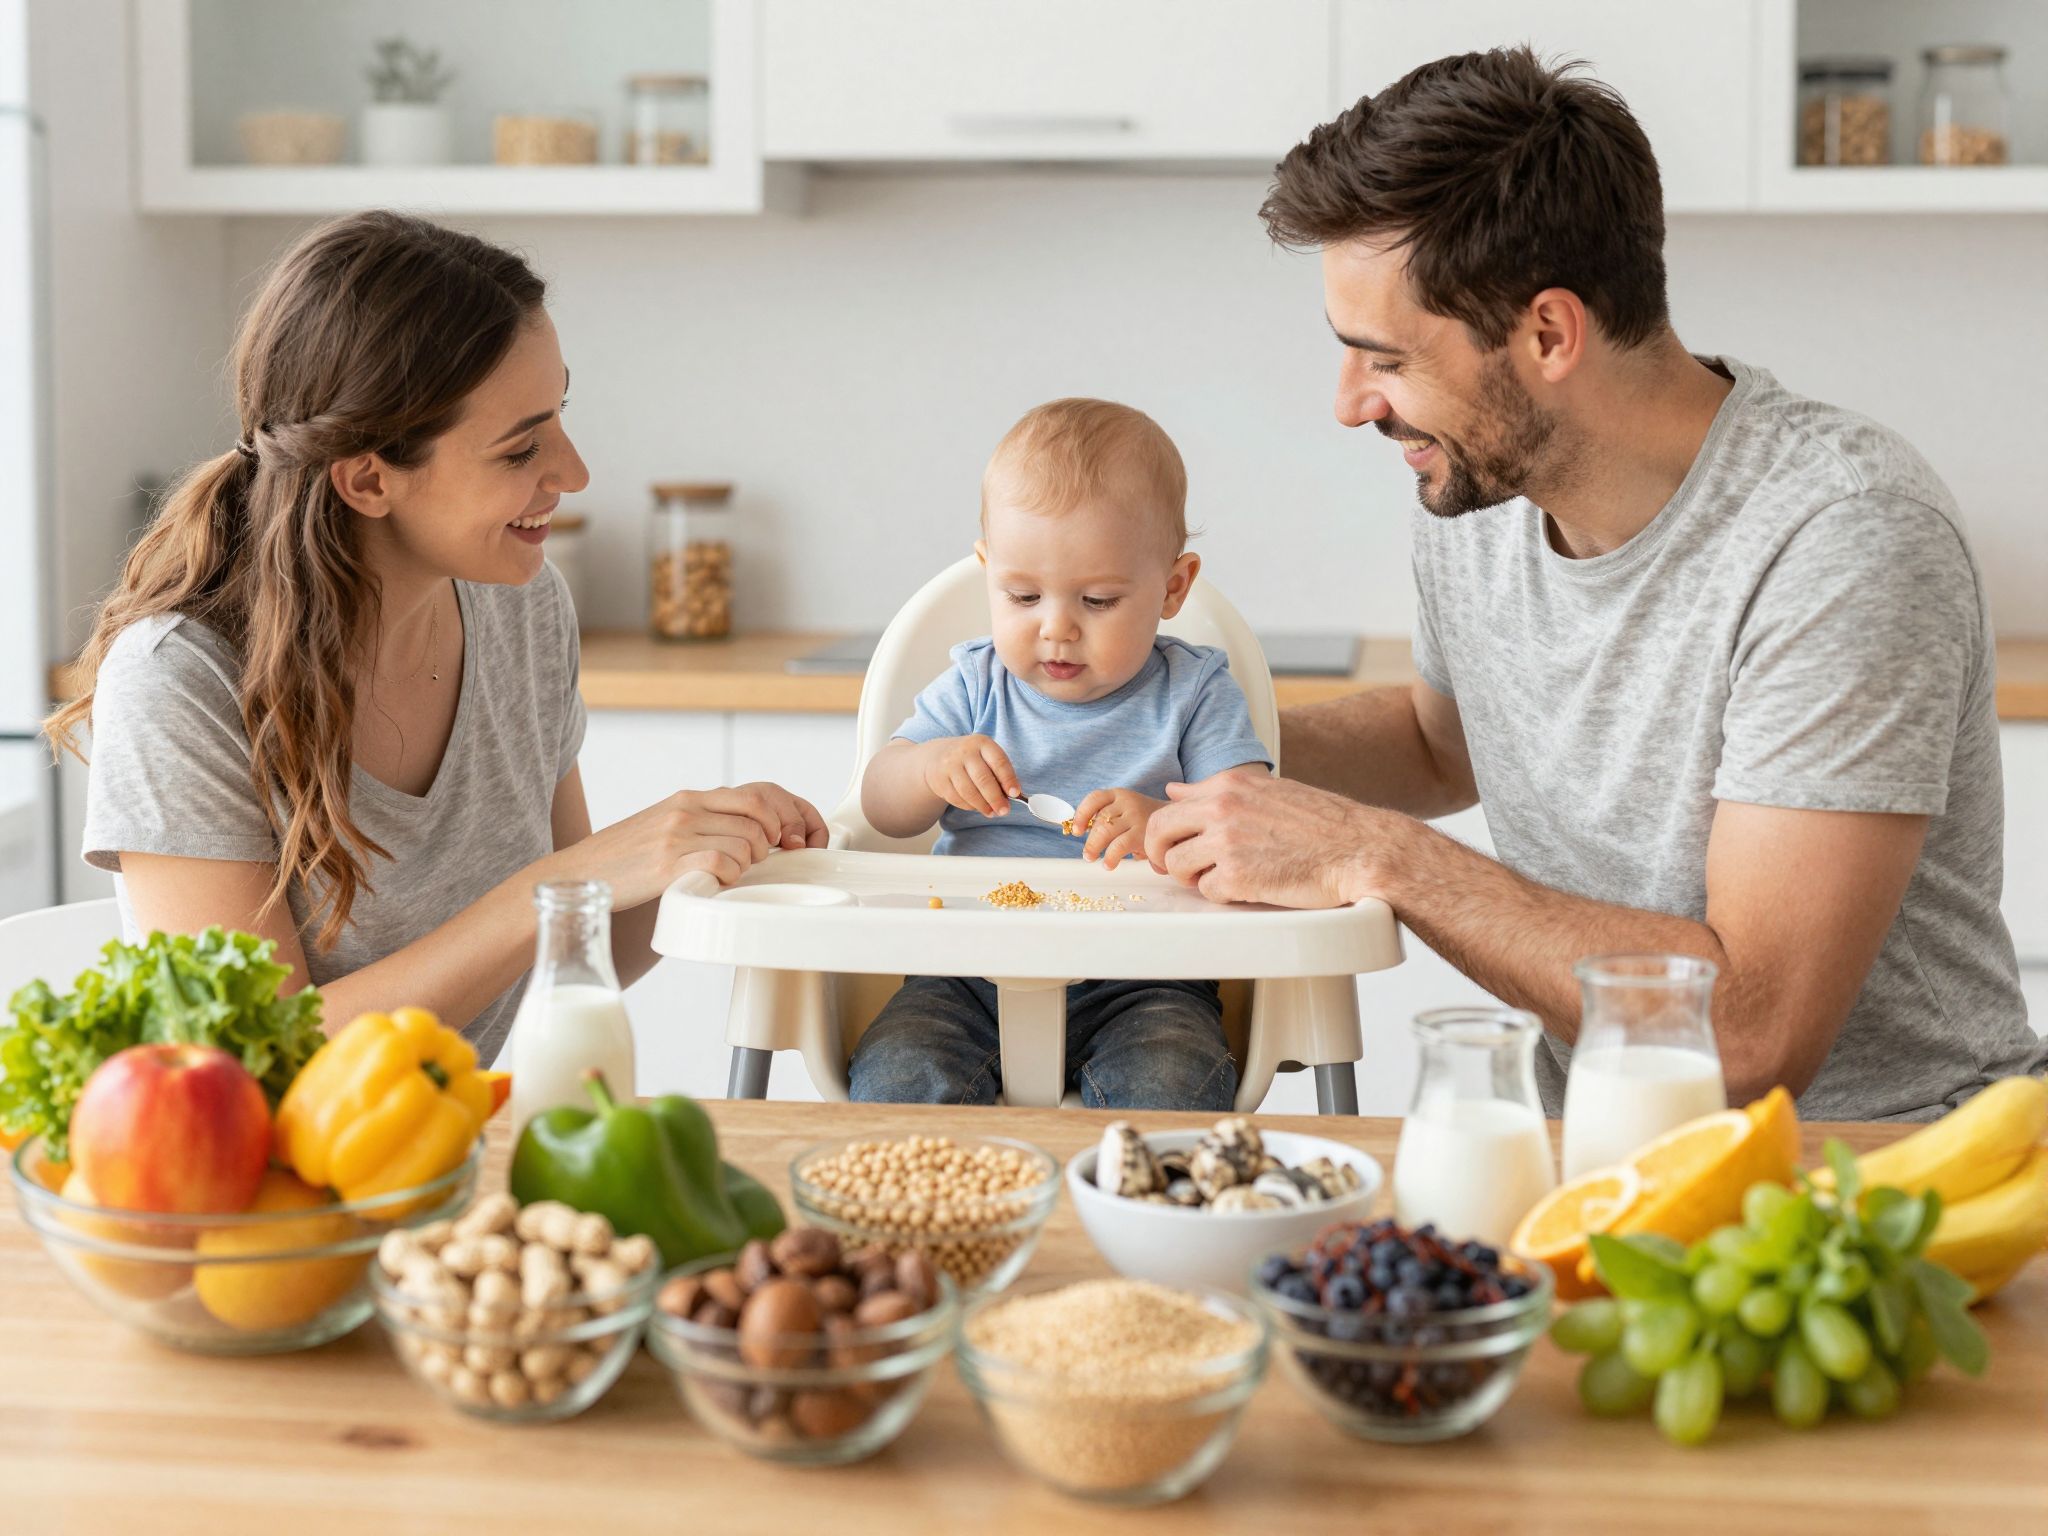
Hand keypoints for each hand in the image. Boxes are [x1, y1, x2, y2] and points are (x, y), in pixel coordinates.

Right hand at [549, 782, 826, 906]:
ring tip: (729, 874)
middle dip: (776, 840)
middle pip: (760, 815)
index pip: (758, 793)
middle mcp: (687, 809)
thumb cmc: (627, 858)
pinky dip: (729, 876)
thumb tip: (754, 834)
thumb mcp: (667, 826)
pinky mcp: (668, 864)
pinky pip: (722, 863)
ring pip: (746, 842)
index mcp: (690, 798)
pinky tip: (714, 883)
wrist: (579, 873)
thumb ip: (706, 822)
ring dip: (749, 864)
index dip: (788, 815)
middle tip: (770, 859)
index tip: (794, 839)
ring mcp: (677, 835)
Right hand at [921, 734, 1020, 817]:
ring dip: (983, 806)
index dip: (1008, 779)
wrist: (937, 755)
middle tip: (1004, 811)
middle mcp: (964, 752)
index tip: (1015, 793)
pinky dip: (969, 806)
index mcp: (982, 743)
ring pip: (969, 791)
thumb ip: (999, 772)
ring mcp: (949, 766)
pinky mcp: (939, 780)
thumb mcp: (985, 756)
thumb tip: (1011, 795)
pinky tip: (976, 807)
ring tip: (992, 812)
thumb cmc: (970, 758)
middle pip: (983, 779)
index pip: (998, 762)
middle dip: (996, 798)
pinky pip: (957, 798)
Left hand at [1072, 787, 1164, 869]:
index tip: (1076, 831)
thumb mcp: (1127, 811)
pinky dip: (1110, 856)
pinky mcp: (1143, 833)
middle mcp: (1127, 802)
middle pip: (1100, 819)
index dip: (1082, 814)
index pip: (1095, 798)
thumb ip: (1108, 817)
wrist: (1179, 822)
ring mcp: (1136, 816)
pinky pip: (1119, 845)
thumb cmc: (1146, 820)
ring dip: (1094, 847)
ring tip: (1092, 859)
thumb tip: (1079, 831)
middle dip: (1089, 839)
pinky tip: (1108, 865)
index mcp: (1120, 795)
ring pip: (1106, 831)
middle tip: (1087, 855)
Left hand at [1141, 771, 1385, 907]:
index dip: (1167, 831)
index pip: (1170, 805)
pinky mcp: (1237, 877)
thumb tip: (1175, 789)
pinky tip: (1249, 888)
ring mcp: (1226, 842)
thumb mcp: (1267, 791)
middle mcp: (1222, 808)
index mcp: (1229, 784)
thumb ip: (1218, 791)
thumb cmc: (1323, 824)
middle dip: (1161, 854)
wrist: (1359, 849)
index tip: (1174, 846)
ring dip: (1194, 878)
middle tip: (1177, 868)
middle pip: (1159, 832)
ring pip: (1177, 865)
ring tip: (1223, 878)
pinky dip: (1223, 896)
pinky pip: (1206, 892)